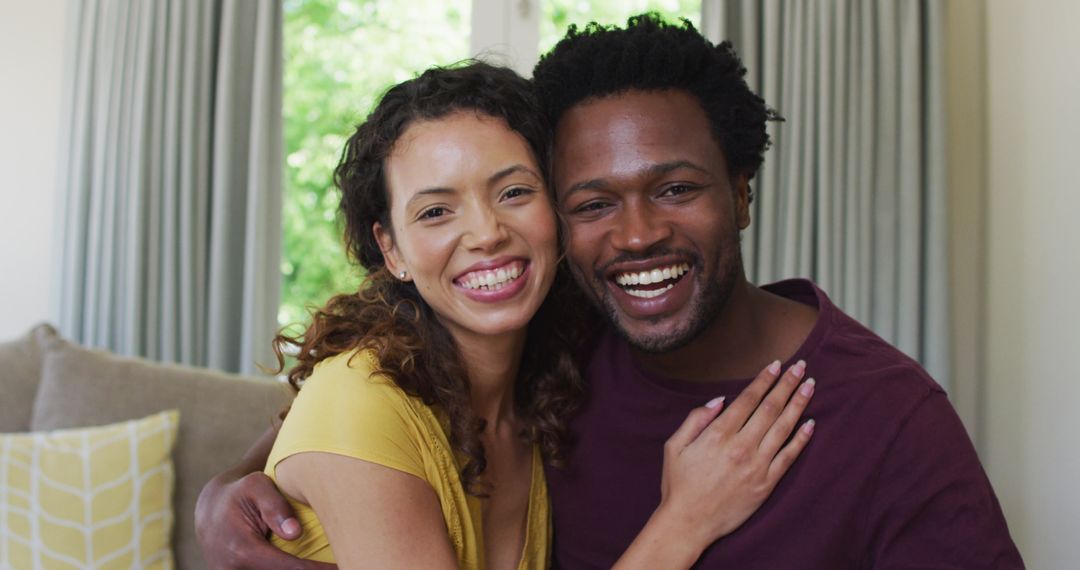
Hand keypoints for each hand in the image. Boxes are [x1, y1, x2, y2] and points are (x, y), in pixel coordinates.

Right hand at [195, 469, 335, 569]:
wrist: (211, 510)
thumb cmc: (241, 494)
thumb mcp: (256, 486)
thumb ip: (275, 506)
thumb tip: (295, 532)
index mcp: (242, 550)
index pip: (291, 569)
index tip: (342, 567)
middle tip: (344, 564)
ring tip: (326, 565)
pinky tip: (305, 565)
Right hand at [658, 359, 815, 547]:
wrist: (689, 523)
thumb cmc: (679, 484)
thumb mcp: (674, 446)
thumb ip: (695, 419)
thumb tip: (719, 400)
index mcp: (718, 435)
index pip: (748, 399)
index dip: (764, 380)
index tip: (776, 365)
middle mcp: (741, 447)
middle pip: (771, 408)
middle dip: (787, 385)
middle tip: (800, 367)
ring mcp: (757, 466)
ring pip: (784, 428)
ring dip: (798, 404)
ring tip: (810, 386)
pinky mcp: (766, 484)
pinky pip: (789, 456)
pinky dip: (801, 438)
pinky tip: (810, 423)